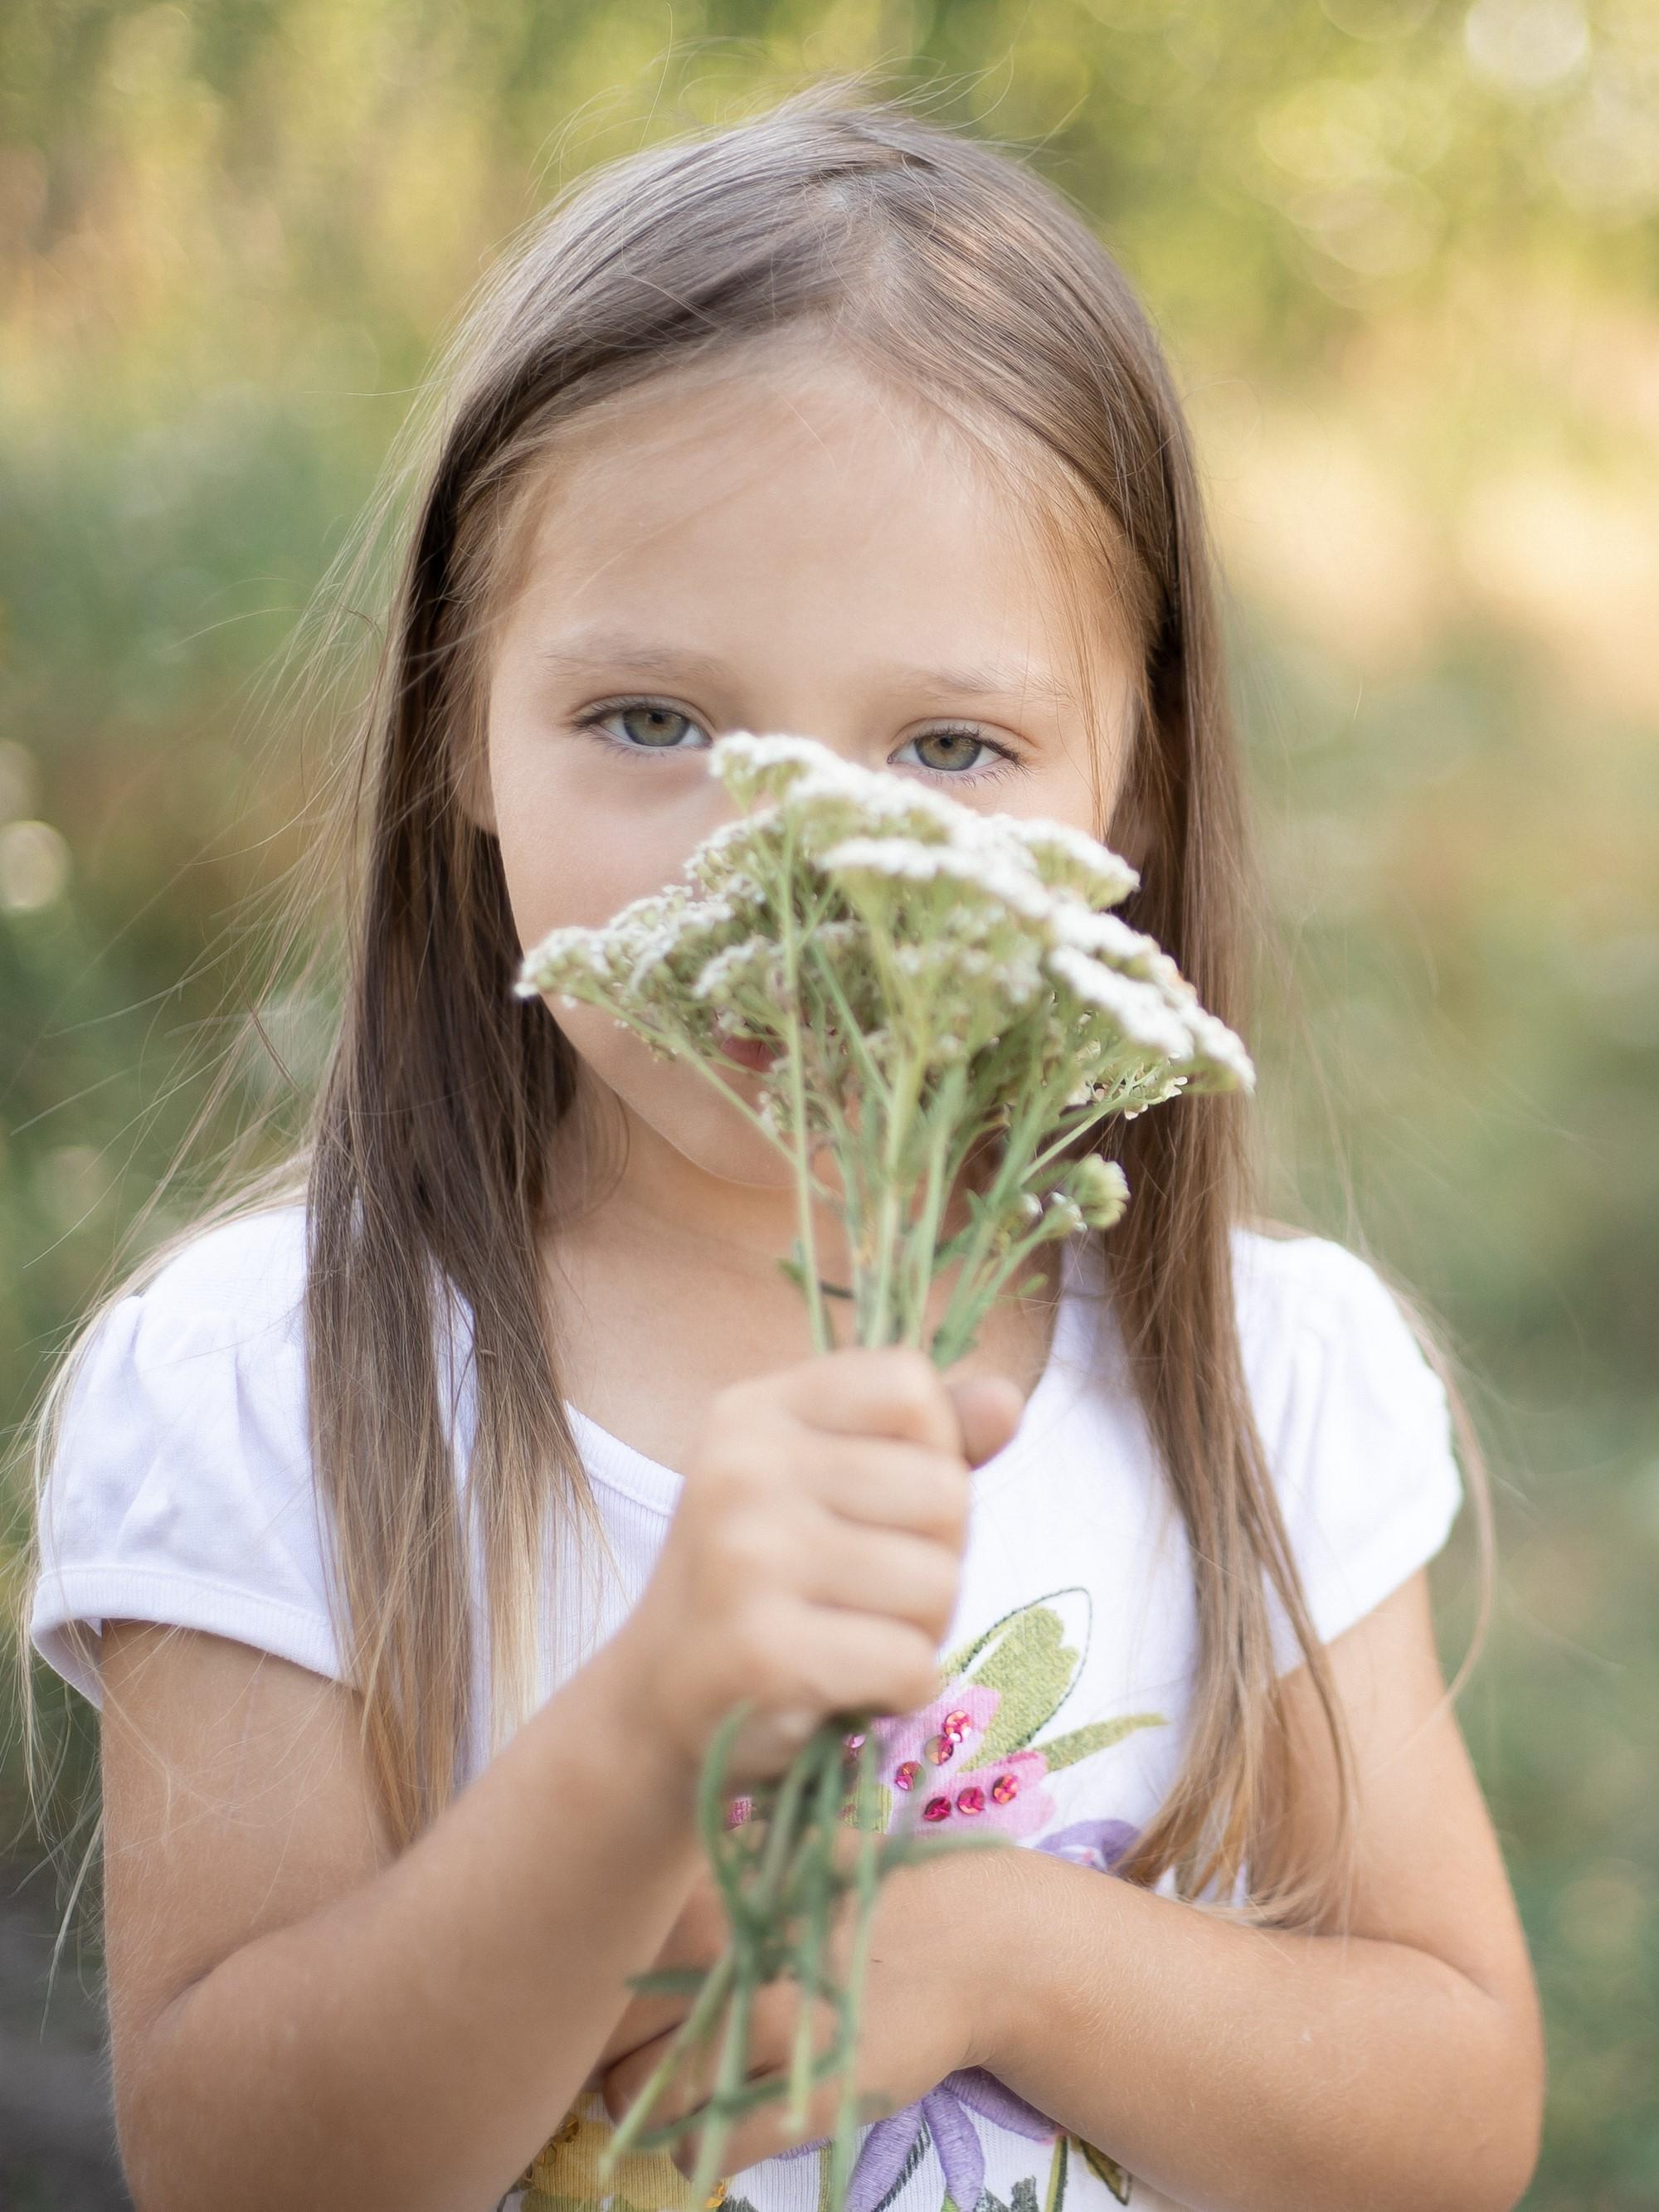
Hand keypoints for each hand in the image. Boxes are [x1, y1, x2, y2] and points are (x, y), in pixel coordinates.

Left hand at [597, 1819, 1005, 2180]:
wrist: (972, 1940)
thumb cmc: (863, 1897)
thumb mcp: (777, 1865)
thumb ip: (701, 1893)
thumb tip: (615, 1921)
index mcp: (711, 1897)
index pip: (596, 1959)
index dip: (582, 1994)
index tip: (594, 2008)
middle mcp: (728, 1960)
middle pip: (607, 2036)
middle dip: (610, 2056)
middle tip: (638, 2056)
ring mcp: (769, 2031)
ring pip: (645, 2098)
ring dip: (647, 2108)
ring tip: (680, 2091)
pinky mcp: (808, 2097)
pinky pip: (705, 2150)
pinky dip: (694, 2150)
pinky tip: (715, 2128)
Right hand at [609, 1347, 1026, 1789]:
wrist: (660, 1698)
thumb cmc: (768, 1579)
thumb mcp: (833, 1483)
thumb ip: (925, 1440)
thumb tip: (1007, 1401)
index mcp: (758, 1409)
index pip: (911, 1385)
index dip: (932, 1451)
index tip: (878, 1503)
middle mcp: (743, 1468)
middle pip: (944, 1491)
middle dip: (935, 1556)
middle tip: (865, 1592)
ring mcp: (746, 1557)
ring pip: (938, 1583)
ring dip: (919, 1631)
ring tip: (852, 1638)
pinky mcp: (762, 1651)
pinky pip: (910, 1663)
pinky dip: (900, 1689)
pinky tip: (845, 1685)